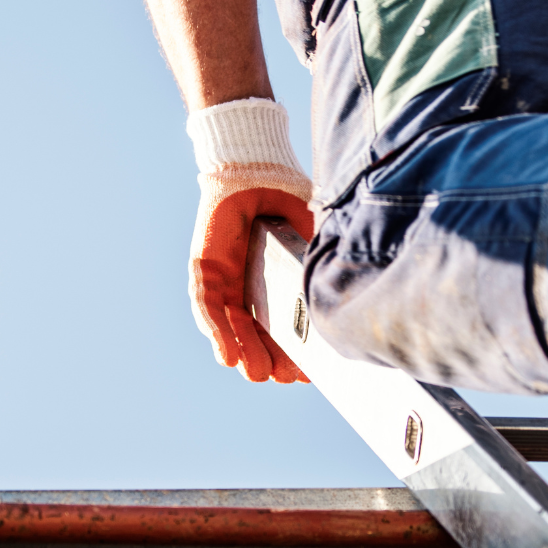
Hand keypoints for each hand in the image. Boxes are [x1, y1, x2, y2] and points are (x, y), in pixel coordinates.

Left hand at [186, 100, 312, 382]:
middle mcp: (246, 285)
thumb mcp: (309, 239)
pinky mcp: (205, 268)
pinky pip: (207, 305)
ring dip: (245, 352)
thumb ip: (318, 265)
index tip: (306, 373)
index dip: (292, 349)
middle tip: (287, 379)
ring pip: (230, 326)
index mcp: (271, 281)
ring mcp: (223, 279)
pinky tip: (228, 355)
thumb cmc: (284, 200)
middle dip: (270, 357)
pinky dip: (217, 331)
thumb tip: (343, 296)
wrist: (256, 169)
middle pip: (255, 332)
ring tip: (260, 375)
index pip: (280, 323)